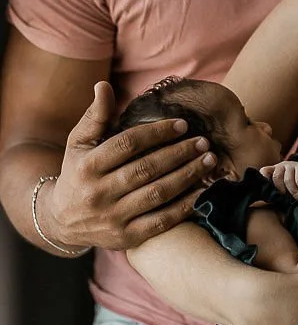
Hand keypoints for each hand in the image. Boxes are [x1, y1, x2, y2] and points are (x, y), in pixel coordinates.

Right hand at [43, 82, 217, 250]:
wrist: (62, 220)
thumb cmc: (77, 172)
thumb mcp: (79, 143)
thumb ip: (96, 116)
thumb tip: (103, 85)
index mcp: (88, 166)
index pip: (127, 145)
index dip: (157, 132)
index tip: (182, 124)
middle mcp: (99, 193)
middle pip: (146, 170)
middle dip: (179, 154)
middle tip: (204, 142)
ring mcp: (113, 218)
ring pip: (157, 195)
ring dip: (187, 177)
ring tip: (209, 161)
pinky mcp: (127, 238)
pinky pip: (161, 222)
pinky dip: (184, 208)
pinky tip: (203, 192)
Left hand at [259, 159, 297, 198]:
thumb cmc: (295, 190)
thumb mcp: (284, 190)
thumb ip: (276, 191)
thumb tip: (269, 198)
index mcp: (274, 170)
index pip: (264, 171)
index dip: (264, 179)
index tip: (268, 190)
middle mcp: (281, 166)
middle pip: (276, 177)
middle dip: (281, 190)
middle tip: (287, 199)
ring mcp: (291, 165)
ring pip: (288, 180)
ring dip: (294, 192)